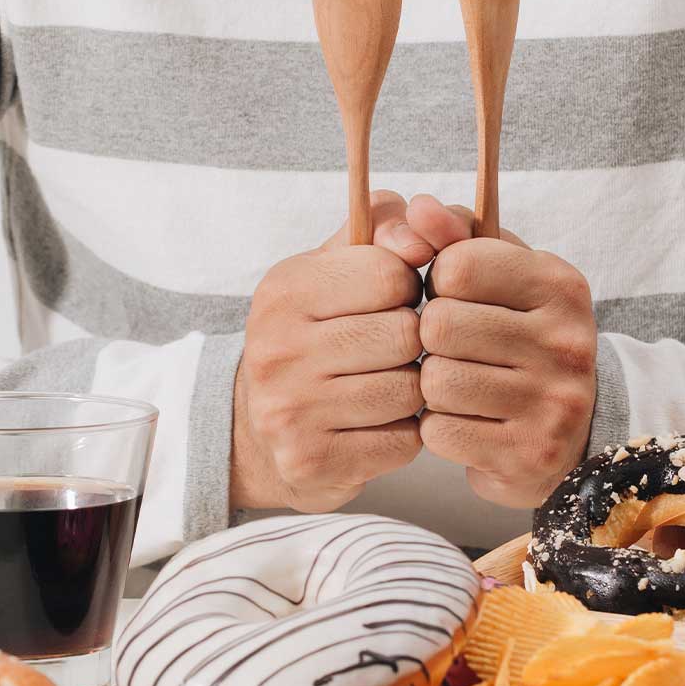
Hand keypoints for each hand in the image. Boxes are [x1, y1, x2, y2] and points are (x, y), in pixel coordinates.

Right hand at [230, 192, 445, 512]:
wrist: (258, 425)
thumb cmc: (319, 328)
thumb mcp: (339, 263)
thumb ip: (388, 225)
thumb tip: (426, 236)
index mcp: (284, 289)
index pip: (390, 274)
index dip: (407, 286)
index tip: (392, 299)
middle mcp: (277, 348)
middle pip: (406, 335)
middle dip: (413, 341)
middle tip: (392, 348)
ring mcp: (290, 410)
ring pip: (409, 391)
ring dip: (413, 389)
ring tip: (387, 382)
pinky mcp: (311, 461)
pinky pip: (404, 441)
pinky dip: (405, 433)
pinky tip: (380, 423)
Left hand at [402, 194, 598, 507]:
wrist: (571, 429)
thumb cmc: (520, 335)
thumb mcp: (501, 272)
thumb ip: (455, 231)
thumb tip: (416, 208)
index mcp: (561, 285)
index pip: (457, 266)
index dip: (438, 283)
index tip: (455, 298)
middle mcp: (567, 342)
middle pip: (439, 326)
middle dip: (431, 339)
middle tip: (452, 349)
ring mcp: (553, 403)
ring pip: (436, 382)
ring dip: (432, 386)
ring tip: (458, 385)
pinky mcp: (529, 455)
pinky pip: (439, 432)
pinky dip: (438, 428)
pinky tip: (465, 421)